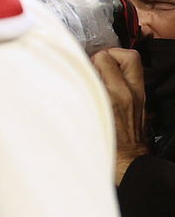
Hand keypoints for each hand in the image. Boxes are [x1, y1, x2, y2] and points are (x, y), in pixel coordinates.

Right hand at [91, 48, 146, 182]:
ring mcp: (139, 96)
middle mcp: (130, 93)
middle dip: (110, 54)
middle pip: (127, 56)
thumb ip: (81, 93)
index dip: (91, 59)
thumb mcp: (85, 116)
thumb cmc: (103, 144)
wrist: (127, 162)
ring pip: (133, 64)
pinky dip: (121, 76)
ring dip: (117, 63)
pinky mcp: (142, 102)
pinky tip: (109, 86)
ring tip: (104, 72)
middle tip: (97, 63)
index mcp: (115, 95)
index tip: (83, 66)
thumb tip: (74, 76)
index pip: (104, 58)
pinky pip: (133, 78)